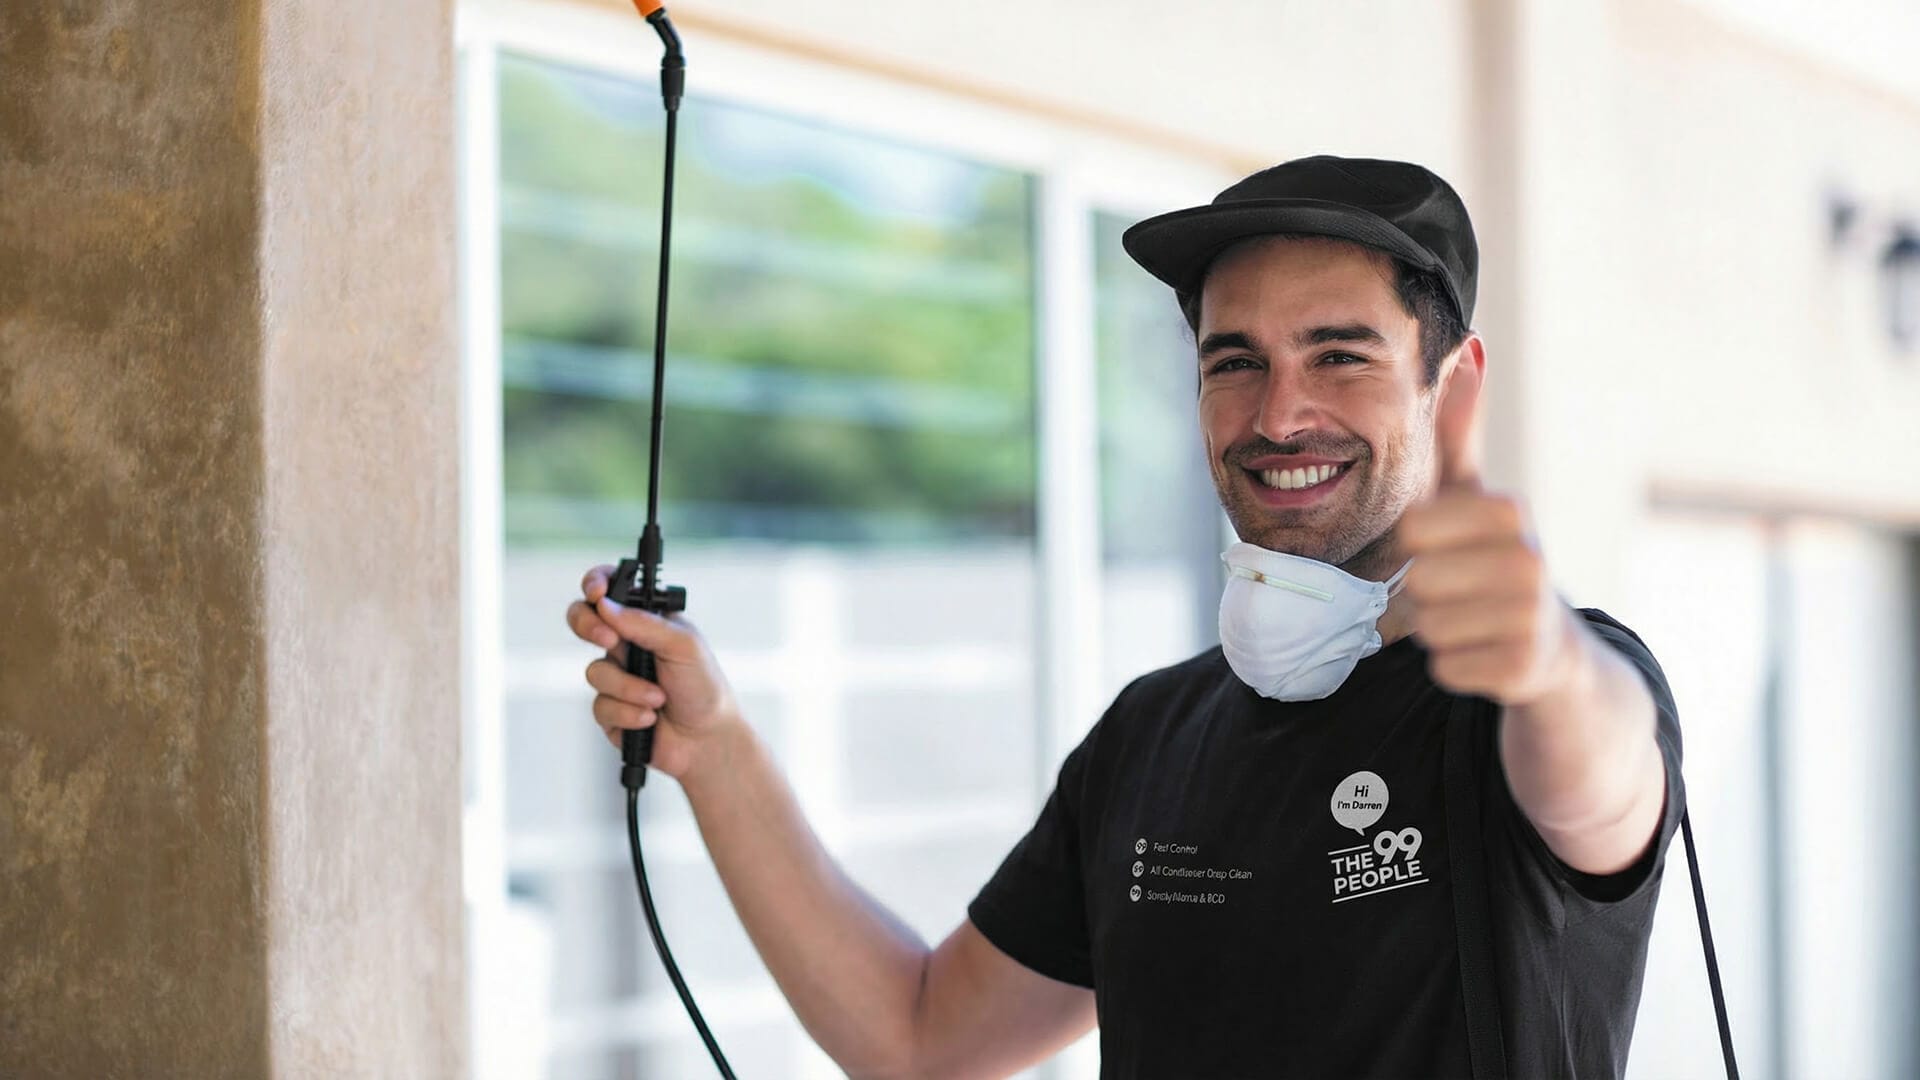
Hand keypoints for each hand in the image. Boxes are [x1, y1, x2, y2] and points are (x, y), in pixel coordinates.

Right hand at [564, 564, 744, 781]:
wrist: (707, 739)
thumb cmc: (704, 687)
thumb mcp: (684, 646)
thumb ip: (646, 624)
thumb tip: (606, 606)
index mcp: (645, 621)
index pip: (611, 591)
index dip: (596, 584)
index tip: (597, 593)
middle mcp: (626, 645)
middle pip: (583, 621)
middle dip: (587, 626)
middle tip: (610, 639)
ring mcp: (615, 676)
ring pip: (595, 671)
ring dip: (629, 687)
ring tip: (659, 698)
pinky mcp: (609, 709)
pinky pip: (600, 706)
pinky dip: (628, 712)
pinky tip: (650, 718)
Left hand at [1398, 349, 1582, 706]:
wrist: (1552, 648)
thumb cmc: (1496, 560)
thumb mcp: (1477, 497)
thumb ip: (1460, 432)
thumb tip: (1466, 348)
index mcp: (1511, 511)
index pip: (1412, 529)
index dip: (1419, 544)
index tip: (1452, 547)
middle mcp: (1530, 559)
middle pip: (1416, 580)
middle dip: (1425, 591)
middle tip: (1462, 590)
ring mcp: (1530, 617)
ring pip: (1427, 626)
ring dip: (1438, 628)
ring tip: (1474, 618)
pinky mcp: (1521, 670)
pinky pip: (1444, 666)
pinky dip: (1453, 664)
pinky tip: (1485, 651)